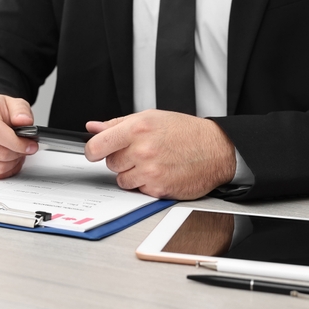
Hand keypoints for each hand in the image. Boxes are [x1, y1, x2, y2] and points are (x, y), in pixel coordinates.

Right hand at [0, 95, 37, 178]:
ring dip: (10, 164)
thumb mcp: (14, 104)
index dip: (15, 142)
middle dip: (16, 154)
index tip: (30, 146)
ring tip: (15, 154)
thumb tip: (25, 121)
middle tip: (24, 149)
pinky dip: (2, 171)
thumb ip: (21, 111)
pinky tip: (5, 161)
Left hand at [84, 110, 236, 199]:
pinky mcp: (158, 189)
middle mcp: (142, 150)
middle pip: (110, 163)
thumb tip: (93, 127)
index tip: (94, 152)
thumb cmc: (186, 132)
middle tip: (140, 152)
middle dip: (121, 159)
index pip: (97, 146)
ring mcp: (150, 171)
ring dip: (132, 174)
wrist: (216, 150)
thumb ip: (118, 124)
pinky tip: (161, 172)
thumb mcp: (151, 117)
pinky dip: (146, 184)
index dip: (92, 150)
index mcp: (138, 128)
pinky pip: (138, 190)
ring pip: (122, 180)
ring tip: (152, 162)